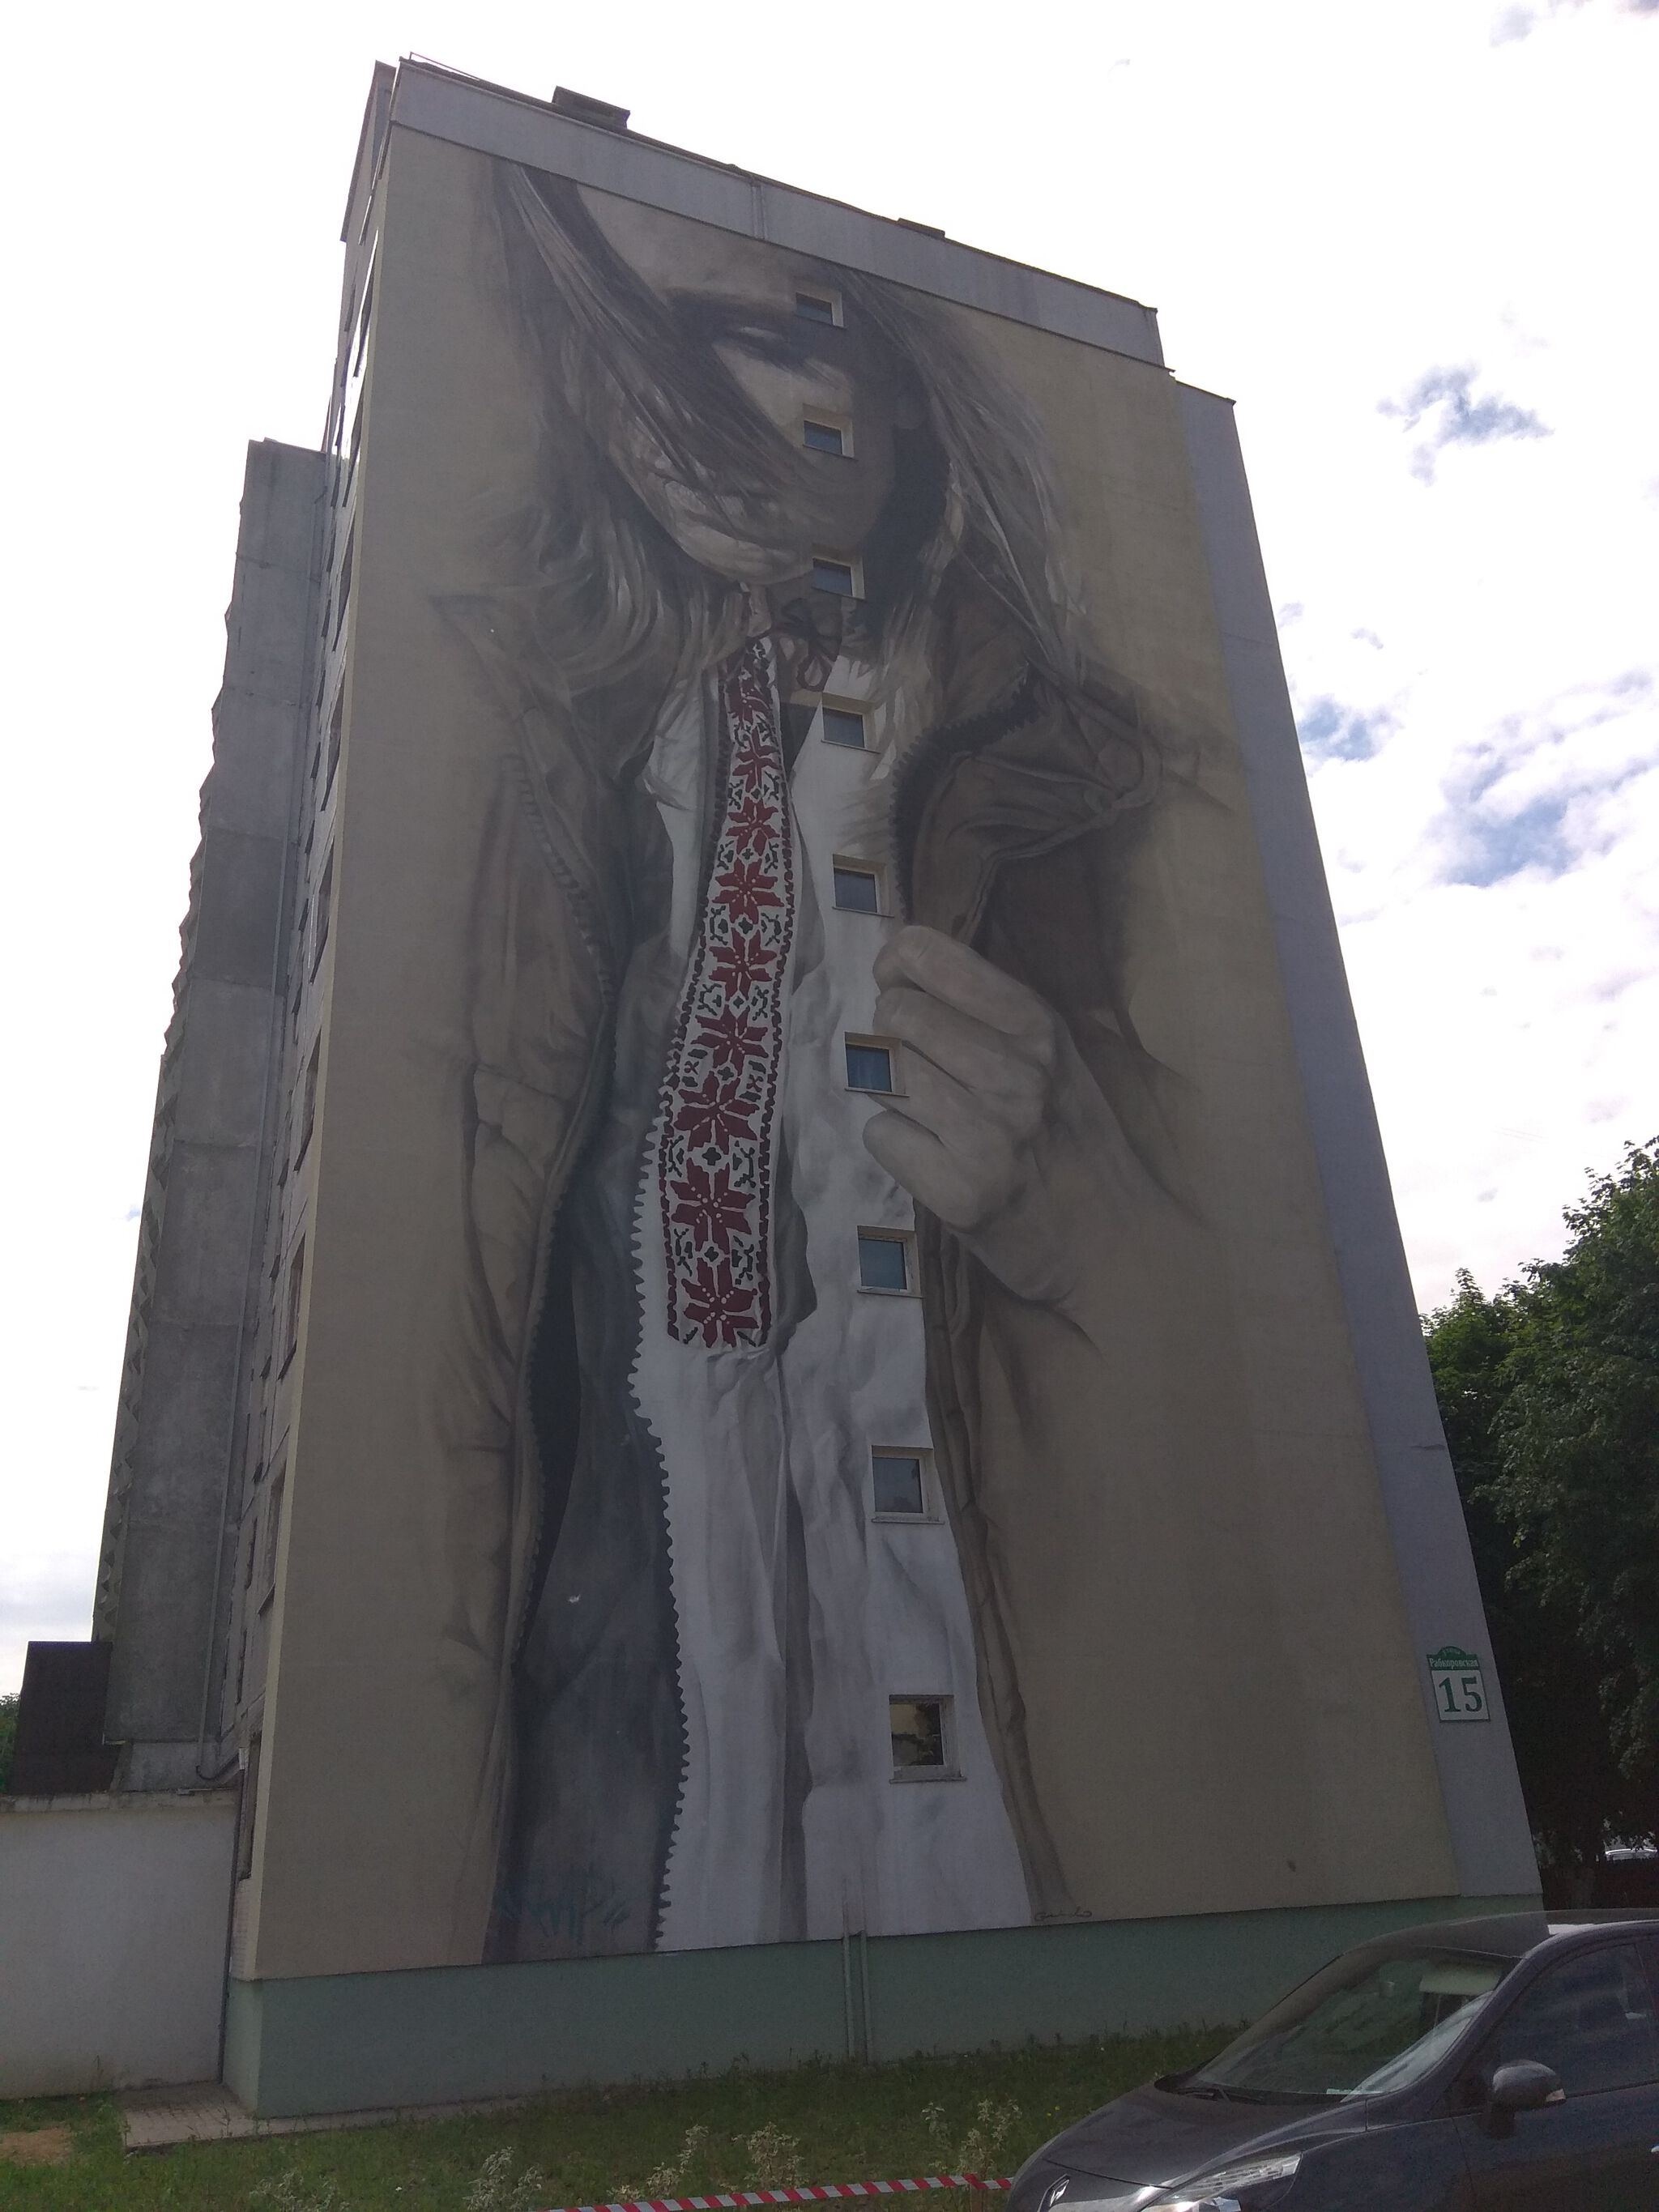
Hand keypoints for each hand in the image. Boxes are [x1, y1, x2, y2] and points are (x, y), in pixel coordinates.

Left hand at [862, 926, 1167, 1320]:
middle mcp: (1012, 1073)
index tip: (897, 984)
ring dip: (891, 1091)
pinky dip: (895, 1144)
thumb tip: (898, 961)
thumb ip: (987, 1009)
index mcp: (1036, 1025)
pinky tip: (933, 1156)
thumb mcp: (1053, 1055)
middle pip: (893, 1015)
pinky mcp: (956, 1192)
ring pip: (879, 1073)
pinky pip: (879, 1135)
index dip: (895, 964)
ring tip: (932, 1112)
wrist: (1107, 1239)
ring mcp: (984, 1134)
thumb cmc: (1070, 1138)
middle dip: (890, 1034)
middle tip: (920, 1063)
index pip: (927, 956)